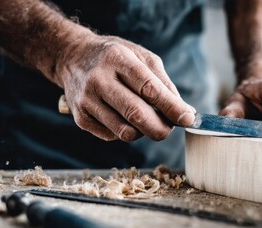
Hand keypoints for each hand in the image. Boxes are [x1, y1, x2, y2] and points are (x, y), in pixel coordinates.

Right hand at [56, 35, 194, 140]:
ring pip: (126, 132)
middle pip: (136, 115)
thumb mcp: (142, 57)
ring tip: (147, 119)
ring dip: (144, 131)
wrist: (73, 58)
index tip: (188, 119)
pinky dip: (127, 131)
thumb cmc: (115, 57)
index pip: (149, 89)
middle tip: (170, 128)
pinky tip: (125, 118)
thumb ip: (164, 83)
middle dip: (161, 128)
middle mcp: (99, 80)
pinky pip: (113, 136)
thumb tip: (185, 112)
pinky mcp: (81, 118)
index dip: (172, 107)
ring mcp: (87, 101)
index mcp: (117, 59)